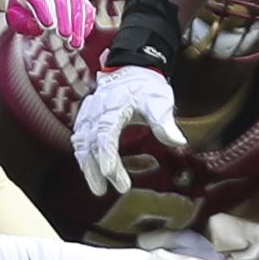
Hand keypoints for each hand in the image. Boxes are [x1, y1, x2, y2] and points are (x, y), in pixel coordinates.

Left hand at [4, 0, 95, 49]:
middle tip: (64, 36)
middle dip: (63, 18)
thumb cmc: (22, 5)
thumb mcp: (15, 13)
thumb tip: (37, 29)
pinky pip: (86, 7)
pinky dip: (85, 22)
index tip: (47, 25)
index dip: (43, 10)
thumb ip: (21, 21)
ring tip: (74, 43)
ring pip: (76, 3)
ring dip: (77, 24)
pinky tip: (82, 37)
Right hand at [71, 65, 185, 195]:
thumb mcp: (159, 100)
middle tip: (109, 190)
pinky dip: (83, 157)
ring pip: (81, 144)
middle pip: (90, 144)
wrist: (129, 69)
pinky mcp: (84, 120)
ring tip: (98, 188)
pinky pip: (78, 140)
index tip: (111, 175)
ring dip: (87, 167)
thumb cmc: (145, 87)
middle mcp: (95, 111)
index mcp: (113, 106)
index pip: (105, 134)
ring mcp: (87, 115)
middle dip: (97, 168)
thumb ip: (164, 121)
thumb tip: (179, 142)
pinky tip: (90, 171)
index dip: (106, 156)